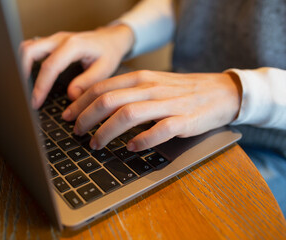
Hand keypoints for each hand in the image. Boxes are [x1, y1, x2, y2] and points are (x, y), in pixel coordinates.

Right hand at [20, 24, 133, 108]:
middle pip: (30, 50)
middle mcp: (60, 39)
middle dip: (22, 73)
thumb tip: (71, 96)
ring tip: (22, 86)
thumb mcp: (104, 69)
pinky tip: (27, 76)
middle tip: (24, 94)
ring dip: (21, 65)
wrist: (111, 39)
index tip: (35, 102)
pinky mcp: (51, 43)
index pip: (50, 66)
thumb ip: (87, 82)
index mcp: (73, 45)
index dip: (40, 86)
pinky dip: (26, 61)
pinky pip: (32, 49)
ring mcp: (54, 39)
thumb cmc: (109, 52)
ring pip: (27, 47)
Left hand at [62, 70, 241, 150]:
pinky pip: (159, 130)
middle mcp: (150, 88)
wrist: (220, 92)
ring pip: (128, 114)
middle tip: (75, 132)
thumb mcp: (151, 84)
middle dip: (85, 118)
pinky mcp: (184, 120)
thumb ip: (126, 92)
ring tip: (95, 144)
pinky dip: (142, 140)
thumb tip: (96, 106)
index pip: (101, 88)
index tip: (66, 116)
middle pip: (108, 100)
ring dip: (106, 131)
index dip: (80, 103)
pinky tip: (130, 148)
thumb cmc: (181, 91)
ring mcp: (167, 103)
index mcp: (140, 78)